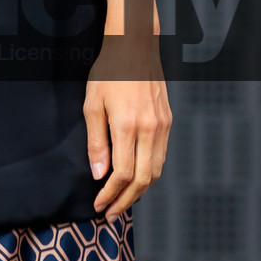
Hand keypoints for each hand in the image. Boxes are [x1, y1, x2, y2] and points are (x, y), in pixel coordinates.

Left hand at [83, 65, 171, 218]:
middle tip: (110, 214)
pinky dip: (149, 173)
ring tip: (122, 202)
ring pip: (156, 170)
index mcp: (128, 125)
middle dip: (126, 201)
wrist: (135, 46)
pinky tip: (135, 180)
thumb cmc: (108, 72)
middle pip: (143, 179)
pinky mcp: (168, 121)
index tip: (98, 205)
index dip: (110, 194)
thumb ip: (96, 142)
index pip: (123, 173)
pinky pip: (161, 156)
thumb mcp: (92, 104)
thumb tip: (99, 174)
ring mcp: (163, 125)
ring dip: (139, 191)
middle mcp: (150, 129)